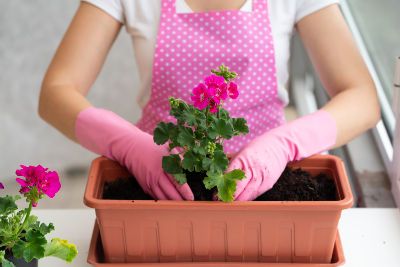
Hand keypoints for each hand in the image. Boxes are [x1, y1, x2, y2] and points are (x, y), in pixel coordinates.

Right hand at [75, 107, 193, 199]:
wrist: (131, 148)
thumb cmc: (152, 147)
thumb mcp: (168, 149)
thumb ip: (180, 159)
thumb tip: (191, 167)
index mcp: (165, 165)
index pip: (178, 182)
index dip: (186, 192)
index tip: (191, 198)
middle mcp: (157, 176)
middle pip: (171, 193)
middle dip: (181, 200)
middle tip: (188, 204)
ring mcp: (149, 182)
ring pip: (163, 198)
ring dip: (172, 203)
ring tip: (181, 205)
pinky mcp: (144, 186)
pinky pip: (155, 197)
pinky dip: (163, 201)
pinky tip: (170, 202)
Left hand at [229, 110, 336, 200]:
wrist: (280, 146)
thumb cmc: (257, 148)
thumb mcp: (241, 153)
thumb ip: (231, 166)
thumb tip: (219, 180)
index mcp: (243, 160)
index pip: (229, 177)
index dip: (220, 187)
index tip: (214, 194)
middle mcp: (253, 170)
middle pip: (237, 189)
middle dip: (227, 197)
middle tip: (219, 200)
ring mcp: (262, 178)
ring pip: (246, 196)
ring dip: (236, 201)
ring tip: (227, 202)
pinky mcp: (268, 184)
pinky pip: (254, 195)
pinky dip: (246, 198)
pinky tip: (239, 199)